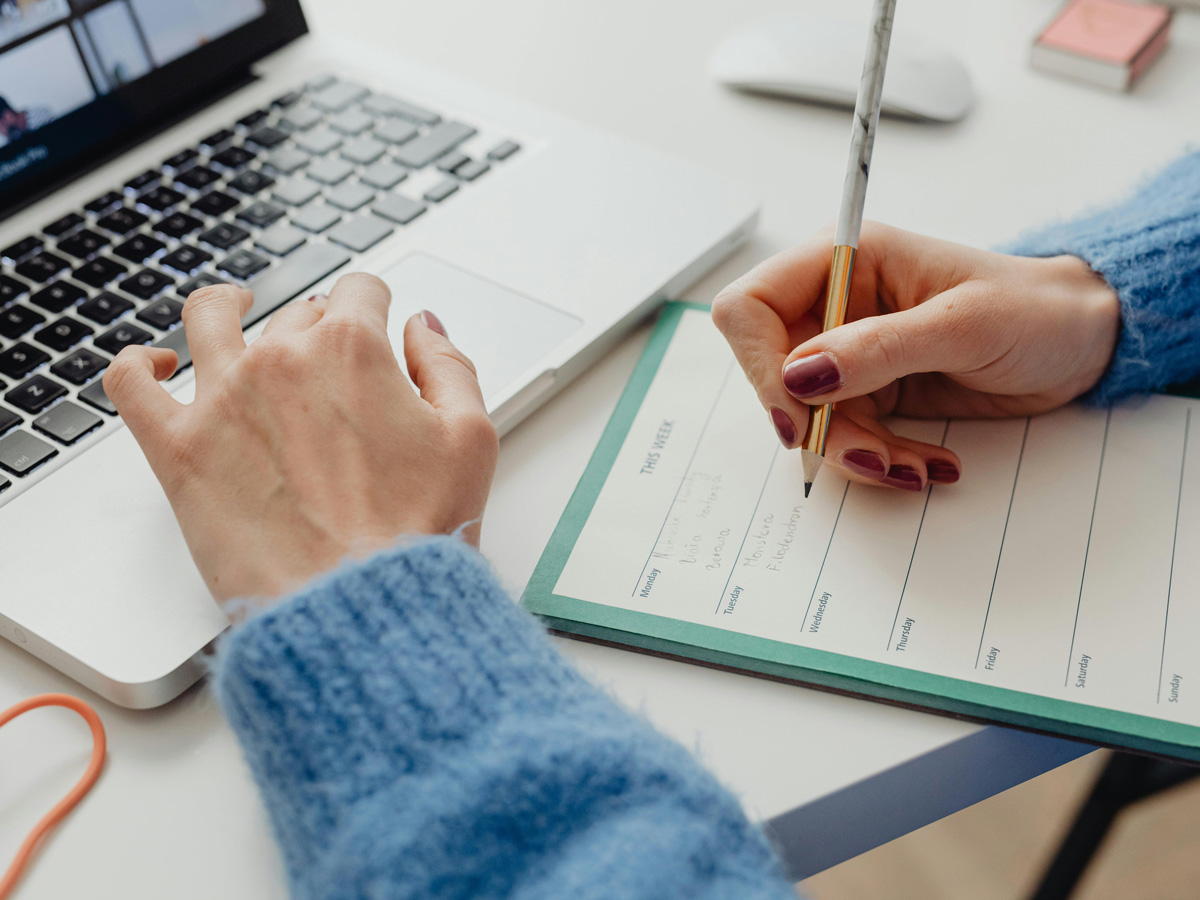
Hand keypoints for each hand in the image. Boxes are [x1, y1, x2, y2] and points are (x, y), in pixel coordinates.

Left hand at [103, 275, 498, 602]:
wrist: (357, 606)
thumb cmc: (417, 533)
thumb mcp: (471, 439)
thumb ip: (449, 364)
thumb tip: (421, 326)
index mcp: (353, 349)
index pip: (359, 291)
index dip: (373, 306)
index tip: (374, 326)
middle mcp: (281, 359)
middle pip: (295, 313)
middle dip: (318, 330)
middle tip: (333, 374)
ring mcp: (221, 399)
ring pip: (207, 319)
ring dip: (224, 306)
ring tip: (232, 310)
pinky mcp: (178, 449)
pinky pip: (130, 383)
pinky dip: (138, 363)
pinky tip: (156, 365)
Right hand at [712, 222, 1119, 489]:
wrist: (1080, 343)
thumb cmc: (1035, 309)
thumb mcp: (962, 325)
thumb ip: (878, 348)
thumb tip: (800, 374)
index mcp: (843, 261)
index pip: (752, 306)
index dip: (759, 363)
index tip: (796, 414)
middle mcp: (834, 304)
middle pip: (774, 374)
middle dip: (818, 424)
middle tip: (871, 453)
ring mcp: (849, 352)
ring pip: (810, 418)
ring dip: (855, 453)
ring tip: (915, 467)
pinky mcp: (869, 391)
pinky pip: (846, 437)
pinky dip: (880, 460)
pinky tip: (927, 464)